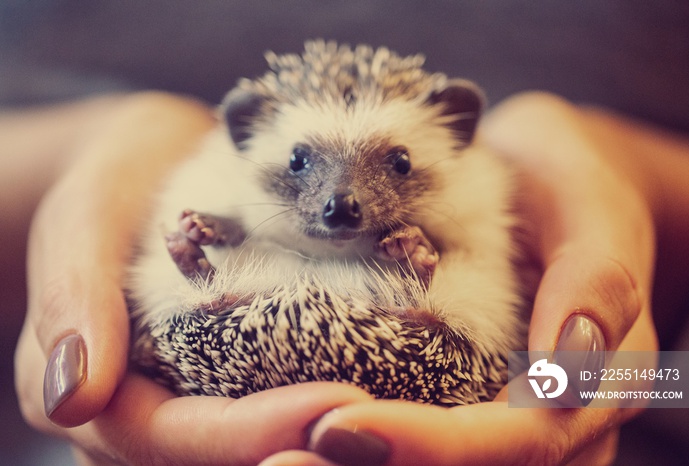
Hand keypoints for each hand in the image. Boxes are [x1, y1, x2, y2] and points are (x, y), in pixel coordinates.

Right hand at [14, 92, 373, 464]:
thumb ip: (74, 298)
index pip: (169, 437)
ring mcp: (191, 397)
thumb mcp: (83, 221)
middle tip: (382, 413)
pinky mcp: (232, 372)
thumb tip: (72, 396)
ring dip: (322, 425)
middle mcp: (144, 414)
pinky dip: (327, 387)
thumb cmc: (115, 186)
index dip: (247, 432)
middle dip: (300, 439)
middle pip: (219, 457)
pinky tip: (386, 361)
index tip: (334, 404)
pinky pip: (276, 395)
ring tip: (396, 393)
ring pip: (255, 441)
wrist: (151, 166)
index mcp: (94, 394)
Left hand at [263, 93, 664, 465]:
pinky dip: (373, 436)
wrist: (547, 183)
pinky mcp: (469, 393)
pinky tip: (308, 426)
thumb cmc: (568, 186)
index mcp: (603, 380)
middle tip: (284, 460)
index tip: (341, 428)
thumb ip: (597, 278)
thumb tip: (564, 372)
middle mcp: (558, 415)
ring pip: (450, 462)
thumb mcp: (591, 205)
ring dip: (365, 463)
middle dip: (382, 464)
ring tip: (283, 456)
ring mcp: (511, 411)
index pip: (523, 437)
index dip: (436, 445)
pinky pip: (427, 426)